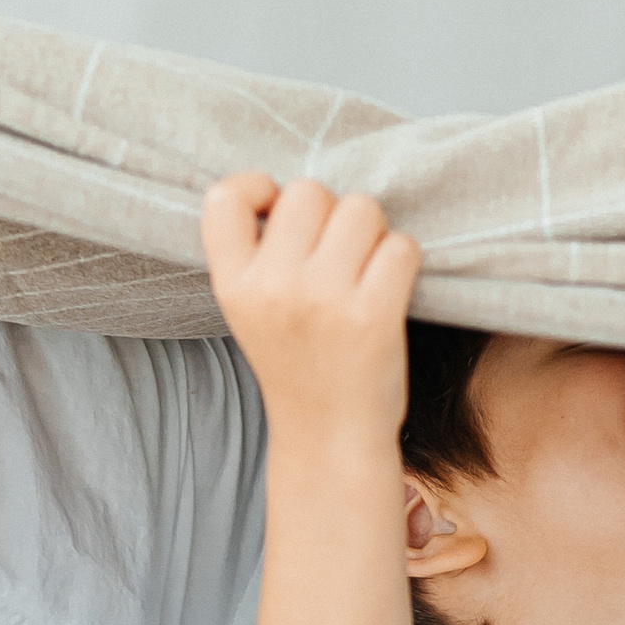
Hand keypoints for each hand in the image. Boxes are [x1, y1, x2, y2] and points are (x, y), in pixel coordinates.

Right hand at [200, 173, 418, 440]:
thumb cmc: (298, 363)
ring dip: (372, 233)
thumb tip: (296, 189)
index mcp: (233, 285)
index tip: (276, 210)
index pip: (223, 197)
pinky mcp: (374, 314)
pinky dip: (401, 261)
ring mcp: (324, 299)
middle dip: (331, 213)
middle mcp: (273, 287)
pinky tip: (387, 291)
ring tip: (362, 273)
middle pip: (310, 191)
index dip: (256, 187)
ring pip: (362, 208)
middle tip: (335, 257)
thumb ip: (258, 254)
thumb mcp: (251, 310)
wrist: (329, 437)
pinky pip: (400, 245)